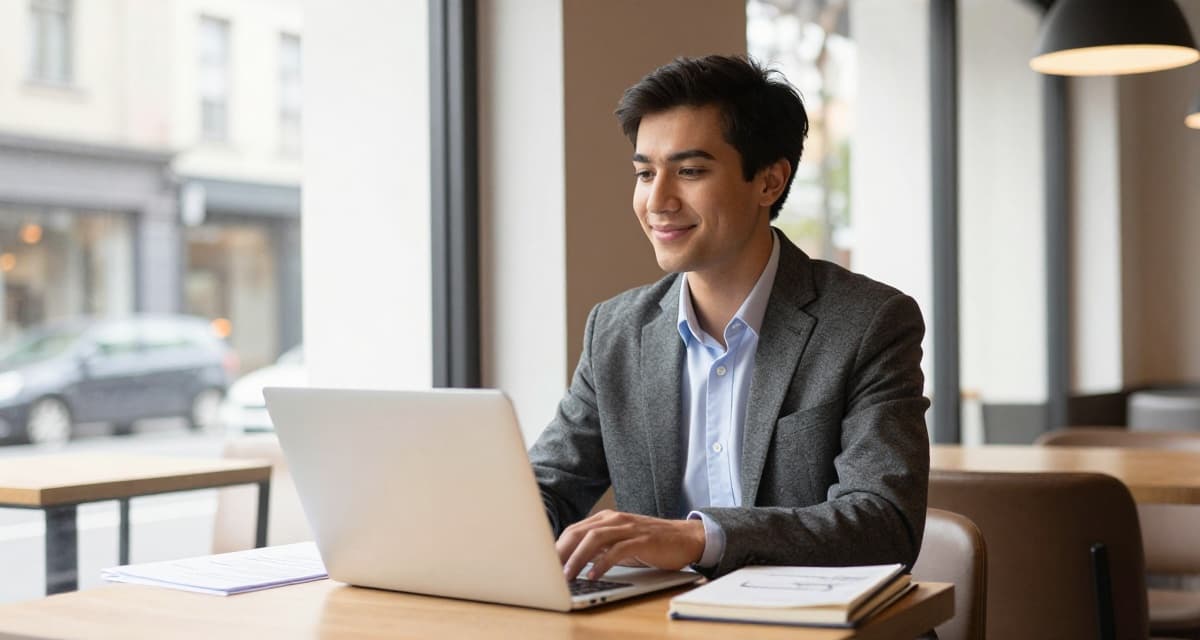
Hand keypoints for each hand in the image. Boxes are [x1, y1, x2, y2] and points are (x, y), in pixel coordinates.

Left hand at [556, 510, 705, 580]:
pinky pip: (617, 550)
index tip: (544, 563)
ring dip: (577, 558)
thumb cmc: (651, 543)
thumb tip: (572, 560)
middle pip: (579, 532)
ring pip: (595, 539)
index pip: (574, 530)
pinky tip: (593, 575)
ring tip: (567, 575)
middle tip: (548, 570)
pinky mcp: (643, 540)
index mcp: (607, 518)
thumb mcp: (621, 542)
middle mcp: (615, 519)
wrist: (686, 538)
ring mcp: (629, 528)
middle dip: (561, 552)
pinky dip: (602, 563)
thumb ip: (599, 547)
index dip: (557, 546)